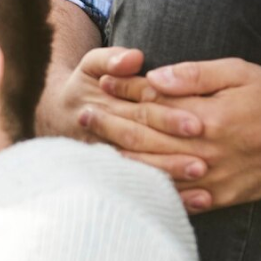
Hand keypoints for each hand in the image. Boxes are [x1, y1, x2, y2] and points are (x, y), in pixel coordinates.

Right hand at [39, 46, 210, 186]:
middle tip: (204, 162)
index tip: (197, 124)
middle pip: (142, 143)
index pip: (141, 111)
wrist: (56, 115)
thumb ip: (111, 58)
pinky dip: (170, 196)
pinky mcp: (112, 174)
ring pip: (140, 168)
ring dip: (170, 176)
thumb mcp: (90, 64)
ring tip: (203, 179)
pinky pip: (140, 187)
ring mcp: (106, 156)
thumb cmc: (83, 85)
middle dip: (172, 154)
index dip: (168, 117)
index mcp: (105, 104)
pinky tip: (198, 202)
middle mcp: (104, 134)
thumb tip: (134, 58)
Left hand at [91, 58, 260, 211]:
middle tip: (80, 117)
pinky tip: (129, 186)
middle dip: (109, 128)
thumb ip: (194, 75)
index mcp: (208, 118)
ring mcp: (214, 178)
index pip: (153, 107)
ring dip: (122, 162)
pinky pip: (180, 200)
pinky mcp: (222, 197)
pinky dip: (153, 192)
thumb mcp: (237, 72)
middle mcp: (207, 151)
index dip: (123, 96)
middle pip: (146, 141)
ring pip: (157, 174)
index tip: (98, 87)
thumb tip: (153, 78)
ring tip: (92, 150)